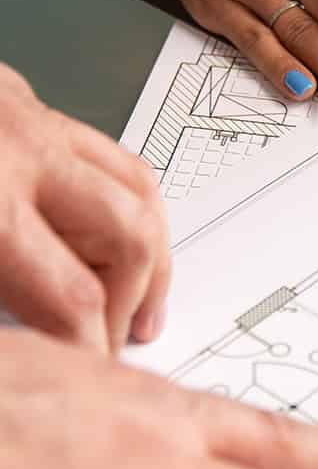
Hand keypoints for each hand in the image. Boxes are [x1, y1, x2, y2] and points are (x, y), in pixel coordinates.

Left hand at [0, 64, 169, 349]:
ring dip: (145, 249)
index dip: (92, 348)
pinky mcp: (25, 99)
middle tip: (116, 337)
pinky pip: (106, 153)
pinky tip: (103, 233)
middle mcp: (23, 148)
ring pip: (138, 186)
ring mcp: (31, 116)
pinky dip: (119, 200)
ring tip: (133, 295)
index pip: (73, 296)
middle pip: (133, 234)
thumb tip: (42, 337)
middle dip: (134, 298)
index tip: (91, 369)